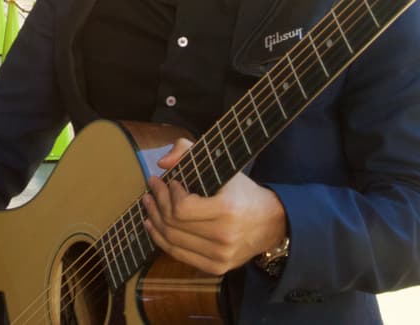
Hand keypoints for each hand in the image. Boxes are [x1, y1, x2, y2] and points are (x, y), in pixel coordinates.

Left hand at [141, 139, 286, 276]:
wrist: (271, 223)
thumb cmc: (243, 192)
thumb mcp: (224, 166)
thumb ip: (189, 150)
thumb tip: (161, 162)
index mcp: (227, 210)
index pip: (182, 208)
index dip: (169, 193)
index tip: (171, 181)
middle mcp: (224, 237)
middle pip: (174, 224)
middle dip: (157, 202)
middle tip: (152, 187)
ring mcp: (220, 256)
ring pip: (172, 240)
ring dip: (154, 220)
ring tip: (148, 204)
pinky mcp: (216, 268)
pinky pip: (179, 255)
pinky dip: (161, 240)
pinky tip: (153, 225)